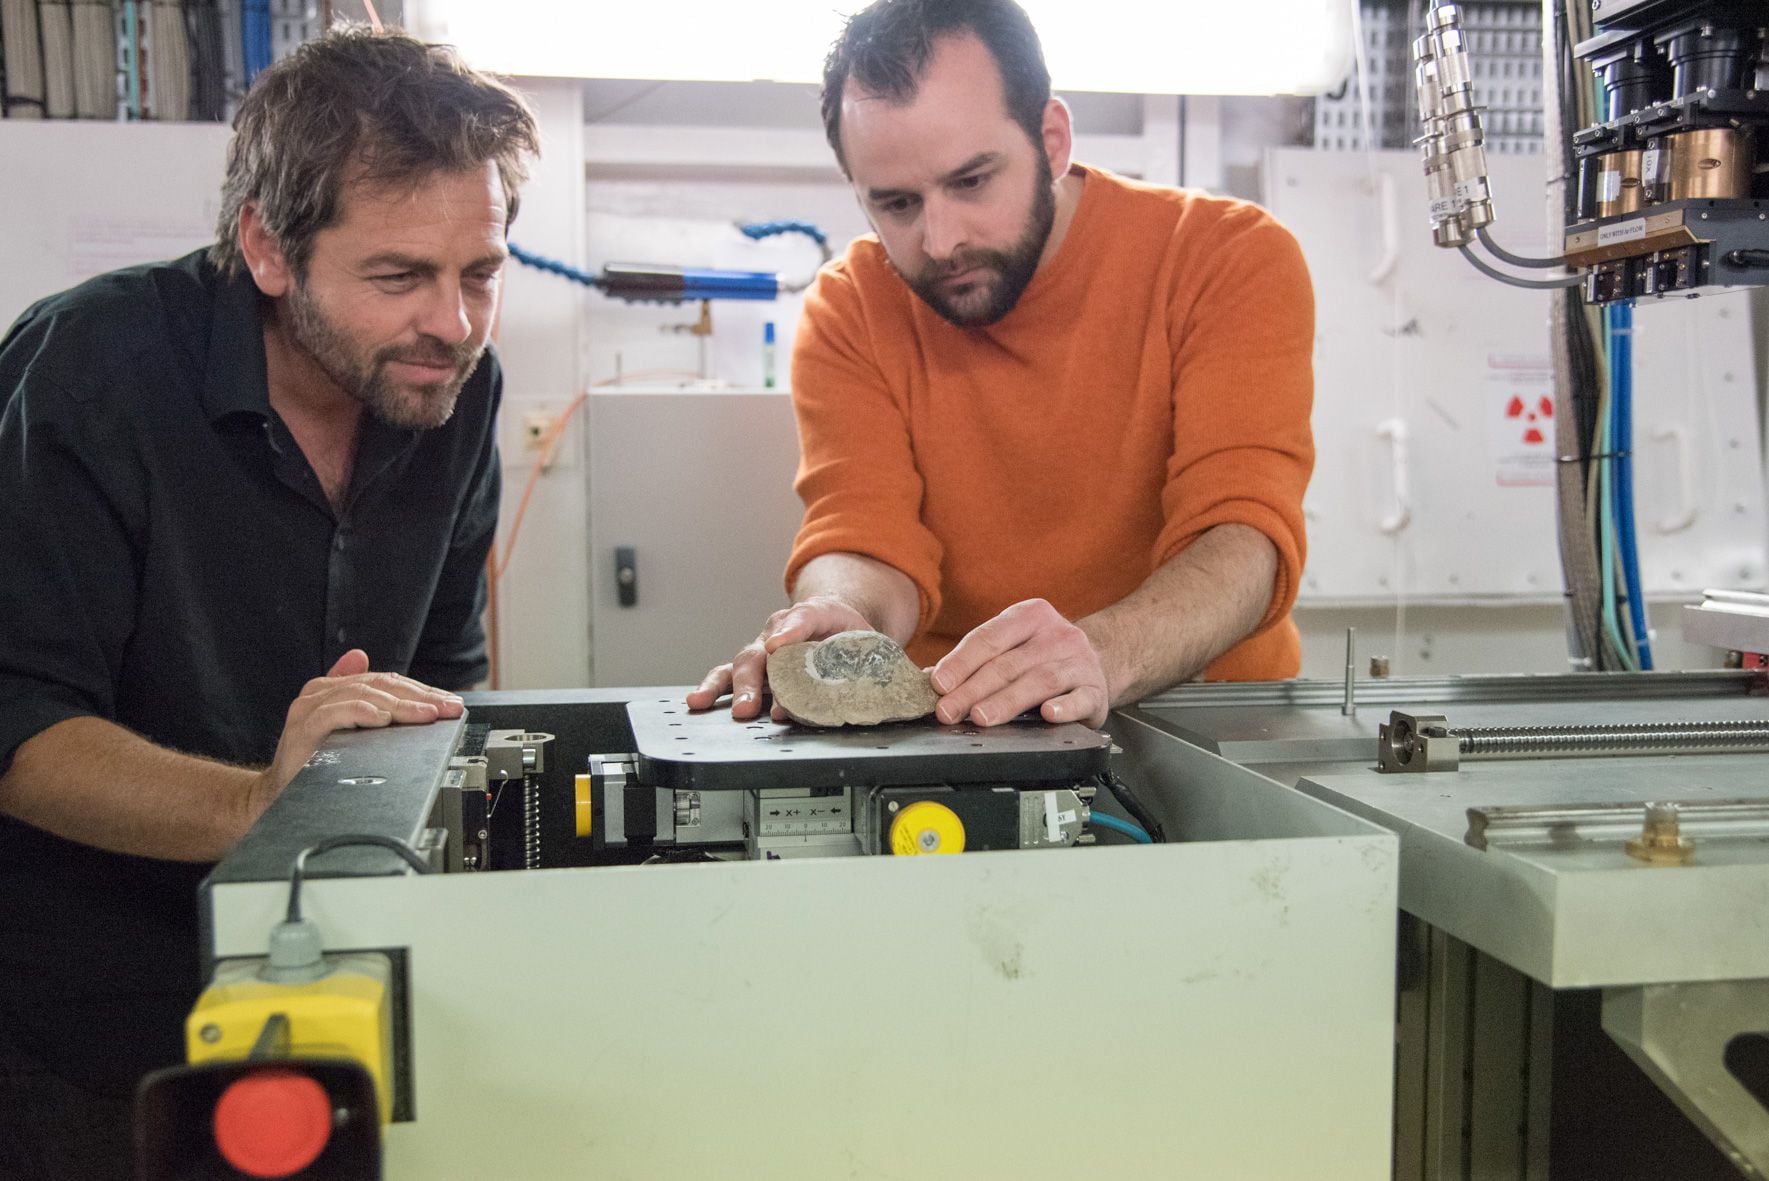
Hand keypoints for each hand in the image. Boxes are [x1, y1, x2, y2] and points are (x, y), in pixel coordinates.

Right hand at [248, 650, 464, 818]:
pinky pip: (335, 714)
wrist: (278, 795)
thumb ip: (362, 700)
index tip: (451, 703)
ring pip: (361, 695)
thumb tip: (365, 658)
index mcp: (334, 689)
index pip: (386, 682)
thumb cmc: (313, 762)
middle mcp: (321, 693)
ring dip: (399, 705)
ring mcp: (310, 709)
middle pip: (378, 685)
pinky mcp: (303, 729)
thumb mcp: (346, 730)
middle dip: (420, 696)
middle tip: (448, 708)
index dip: (421, 691)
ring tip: (426, 714)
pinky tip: (383, 719)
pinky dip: (362, 713)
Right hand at [686, 595, 873, 719]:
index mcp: (815, 614)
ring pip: (743, 664)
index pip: (804, 618)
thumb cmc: (849, 633)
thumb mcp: (867, 638)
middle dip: (755, 680)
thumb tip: (860, 688)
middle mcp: (782, 631)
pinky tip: (698, 701)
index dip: (791, 631)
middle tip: (750, 707)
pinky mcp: (754, 668)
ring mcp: (764, 650)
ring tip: (724, 707)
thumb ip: (866, 658)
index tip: (777, 647)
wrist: (835, 622)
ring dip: (734, 689)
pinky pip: (728, 675)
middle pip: (765, 652)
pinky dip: (713, 688)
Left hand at [929, 599, 1109, 727]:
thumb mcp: (1012, 646)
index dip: (960, 662)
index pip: (988, 638)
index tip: (938, 684)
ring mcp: (1079, 661)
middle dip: (973, 689)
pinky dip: (1065, 707)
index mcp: (1029, 616)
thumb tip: (932, 681)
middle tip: (949, 711)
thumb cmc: (1043, 656)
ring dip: (1007, 701)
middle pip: (1008, 663)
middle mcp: (1056, 634)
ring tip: (981, 717)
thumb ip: (977, 660)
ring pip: (1039, 681)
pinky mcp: (1096, 689)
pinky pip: (1080, 698)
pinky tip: (1048, 714)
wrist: (1102, 661)